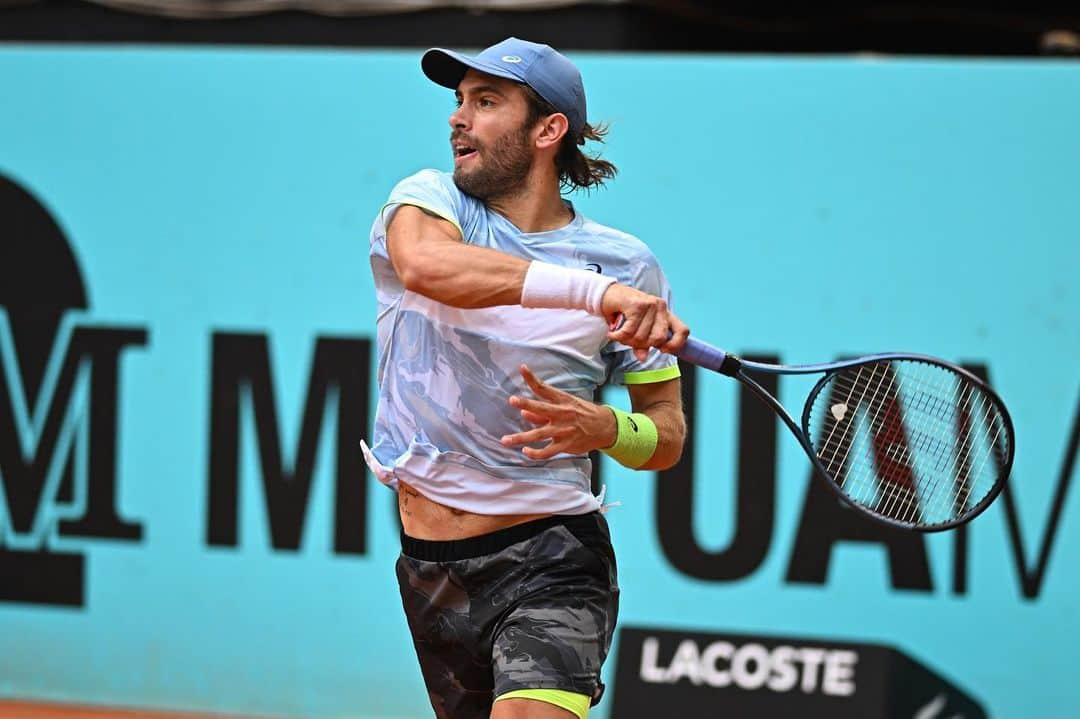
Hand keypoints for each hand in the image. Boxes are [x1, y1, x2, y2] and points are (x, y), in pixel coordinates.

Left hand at [500, 365, 615, 459]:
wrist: (605, 427)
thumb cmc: (583, 414)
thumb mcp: (566, 406)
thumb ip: (543, 413)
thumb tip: (524, 414)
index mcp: (562, 401)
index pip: (544, 388)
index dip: (532, 378)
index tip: (522, 368)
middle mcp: (562, 414)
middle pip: (541, 408)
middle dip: (526, 404)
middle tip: (512, 400)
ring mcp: (563, 430)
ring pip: (538, 434)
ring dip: (520, 437)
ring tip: (505, 440)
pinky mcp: (565, 445)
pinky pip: (547, 451)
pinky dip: (536, 453)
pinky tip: (526, 451)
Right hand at [600, 283, 689, 360]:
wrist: (606, 294)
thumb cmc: (623, 310)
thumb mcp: (636, 328)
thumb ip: (642, 343)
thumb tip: (643, 357)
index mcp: (665, 313)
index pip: (682, 331)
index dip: (675, 344)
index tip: (662, 350)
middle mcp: (660, 307)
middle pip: (658, 338)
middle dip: (641, 344)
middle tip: (629, 339)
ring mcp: (650, 305)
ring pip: (642, 336)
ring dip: (626, 340)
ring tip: (619, 334)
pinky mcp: (637, 305)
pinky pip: (629, 331)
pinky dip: (618, 336)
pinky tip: (613, 333)